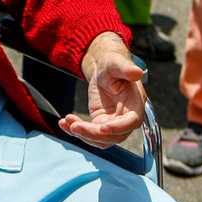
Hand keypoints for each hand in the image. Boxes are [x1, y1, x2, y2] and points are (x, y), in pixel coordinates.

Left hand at [61, 31, 145, 147]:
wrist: (103, 69)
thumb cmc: (113, 64)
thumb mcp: (116, 62)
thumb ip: (125, 68)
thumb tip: (137, 72)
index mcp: (135, 104)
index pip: (132, 122)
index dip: (119, 127)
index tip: (102, 127)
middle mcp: (126, 117)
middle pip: (114, 136)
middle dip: (93, 134)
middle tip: (74, 126)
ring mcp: (112, 122)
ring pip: (101, 139)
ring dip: (83, 134)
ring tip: (66, 122)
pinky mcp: (100, 123)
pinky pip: (90, 133)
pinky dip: (76, 131)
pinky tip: (63, 123)